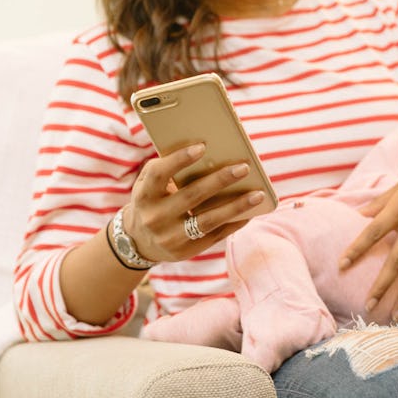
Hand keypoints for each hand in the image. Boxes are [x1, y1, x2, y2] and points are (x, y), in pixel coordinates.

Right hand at [124, 143, 266, 261]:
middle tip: (244, 167)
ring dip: (236, 207)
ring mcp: (170, 238)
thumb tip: (209, 153)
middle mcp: (155, 218)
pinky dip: (236, 222)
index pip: (159, 175)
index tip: (202, 146)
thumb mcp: (149, 185)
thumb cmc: (152, 200)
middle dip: (220, 180)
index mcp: (143, 195)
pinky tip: (253, 211)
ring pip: (208, 221)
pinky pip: (216, 236)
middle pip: (191, 196)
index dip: (179, 160)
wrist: (138, 242)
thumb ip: (168, 169)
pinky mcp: (187, 251)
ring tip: (259, 194)